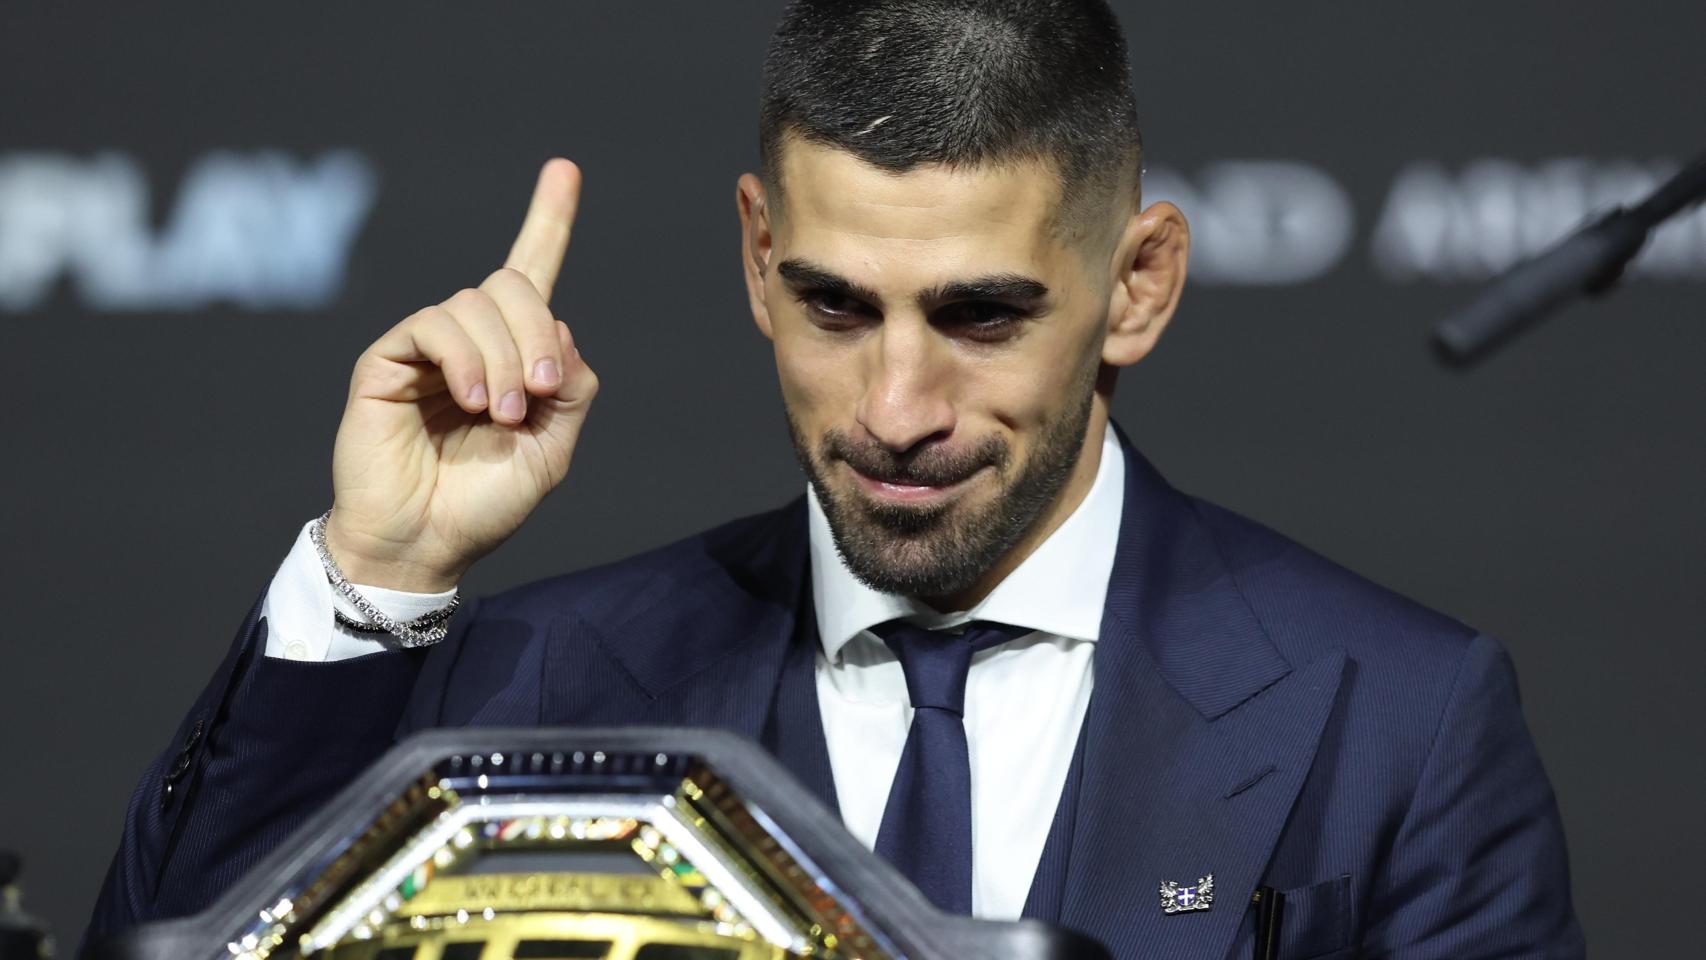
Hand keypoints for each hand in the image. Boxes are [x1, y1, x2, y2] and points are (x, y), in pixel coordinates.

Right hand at [325, 159, 596, 590]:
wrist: (426, 544)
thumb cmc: (484, 503)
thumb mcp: (553, 448)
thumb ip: (572, 387)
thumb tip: (559, 328)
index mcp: (512, 355)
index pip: (531, 273)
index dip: (548, 219)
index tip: (564, 169)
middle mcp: (469, 341)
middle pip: (514, 285)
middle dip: (538, 334)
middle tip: (538, 394)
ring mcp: (427, 348)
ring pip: (477, 303)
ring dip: (503, 359)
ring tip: (499, 415)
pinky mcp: (387, 360)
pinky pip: (433, 325)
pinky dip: (464, 359)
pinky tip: (470, 401)